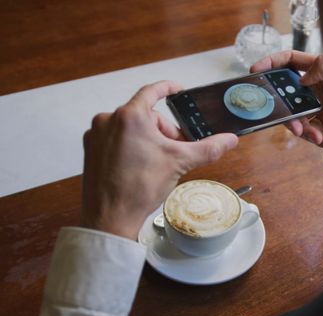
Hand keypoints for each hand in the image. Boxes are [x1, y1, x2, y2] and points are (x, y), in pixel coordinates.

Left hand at [82, 81, 237, 239]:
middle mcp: (108, 120)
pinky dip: (130, 148)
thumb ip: (208, 148)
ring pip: (131, 128)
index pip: (152, 91)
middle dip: (164, 132)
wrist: (111, 217)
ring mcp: (96, 135)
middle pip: (146, 116)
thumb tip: (228, 140)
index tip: (176, 90)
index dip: (168, 88)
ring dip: (148, 140)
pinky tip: (139, 167)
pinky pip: (116, 139)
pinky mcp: (90, 149)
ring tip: (156, 162)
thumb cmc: (138, 188)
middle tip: (175, 151)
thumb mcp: (180, 163)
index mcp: (130, 116)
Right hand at [251, 50, 322, 148]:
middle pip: (287, 98)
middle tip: (292, 123)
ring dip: (306, 131)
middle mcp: (314, 90)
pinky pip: (315, 136)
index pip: (288, 62)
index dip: (270, 63)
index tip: (255, 71)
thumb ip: (322, 69)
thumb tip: (302, 80)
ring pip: (299, 121)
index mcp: (317, 70)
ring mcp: (319, 109)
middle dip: (285, 112)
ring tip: (316, 137)